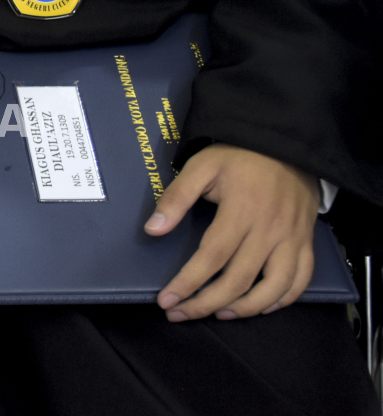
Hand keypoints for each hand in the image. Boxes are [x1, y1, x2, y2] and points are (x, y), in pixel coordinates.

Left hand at [145, 143, 319, 321]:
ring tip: (218, 314)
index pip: (212, 257)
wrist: (284, 144)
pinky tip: (260, 307)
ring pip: (274, 287)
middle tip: (181, 314)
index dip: (188, 282)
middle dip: (206, 303)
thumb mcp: (201, 166)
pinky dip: (282, 300)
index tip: (167, 300)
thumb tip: (153, 230)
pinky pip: (300, 279)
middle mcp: (269, 230)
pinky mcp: (306, 242)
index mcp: (241, 211)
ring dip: (245, 308)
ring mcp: (292, 239)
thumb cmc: (238, 156)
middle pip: (238, 279)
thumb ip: (176, 198)